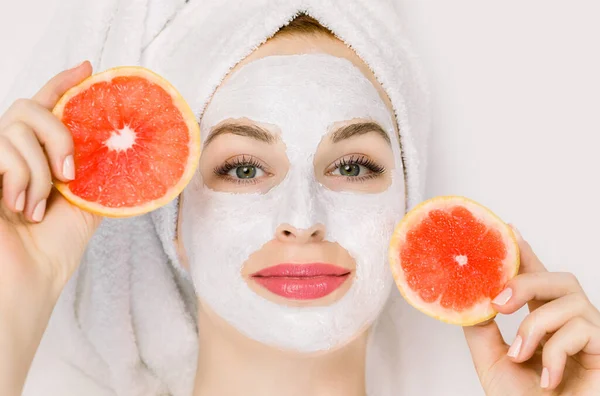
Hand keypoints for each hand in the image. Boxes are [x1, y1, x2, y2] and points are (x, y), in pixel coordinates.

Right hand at [0, 61, 101, 394]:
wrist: (28, 282)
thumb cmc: (53, 250)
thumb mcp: (88, 205)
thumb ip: (98, 176)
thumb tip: (130, 155)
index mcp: (39, 158)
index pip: (47, 108)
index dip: (63, 83)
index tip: (89, 68)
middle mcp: (13, 155)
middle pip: (28, 107)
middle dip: (57, 134)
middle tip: (71, 174)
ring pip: (16, 127)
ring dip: (40, 170)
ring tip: (38, 206)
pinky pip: (2, 151)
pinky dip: (21, 177)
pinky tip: (20, 207)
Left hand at [463, 226, 599, 394]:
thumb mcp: (492, 360)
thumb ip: (481, 329)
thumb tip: (468, 299)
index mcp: (545, 322)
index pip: (537, 280)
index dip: (526, 254)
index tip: (509, 231)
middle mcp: (571, 324)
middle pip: (560, 279)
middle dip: (527, 282)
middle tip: (499, 303)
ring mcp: (592, 337)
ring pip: (570, 301)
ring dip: (535, 326)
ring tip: (519, 355)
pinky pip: (582, 330)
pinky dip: (555, 352)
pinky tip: (546, 377)